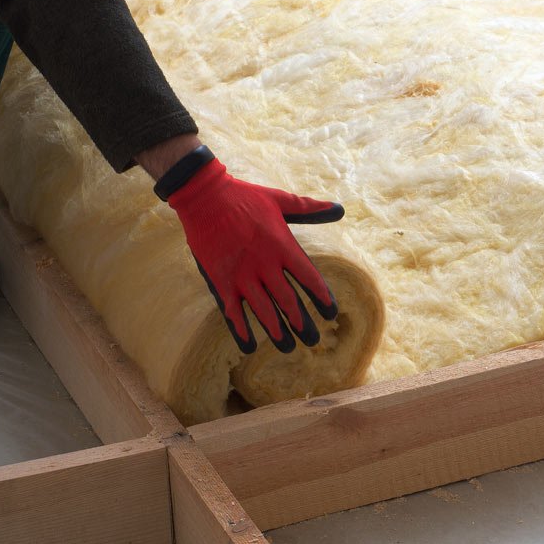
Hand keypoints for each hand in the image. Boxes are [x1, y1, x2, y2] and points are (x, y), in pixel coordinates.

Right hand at [156, 146, 343, 352]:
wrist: (204, 196)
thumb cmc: (246, 197)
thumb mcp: (280, 200)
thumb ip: (310, 208)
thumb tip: (339, 209)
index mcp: (282, 245)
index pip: (308, 277)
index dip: (321, 297)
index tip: (331, 313)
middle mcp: (264, 263)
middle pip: (288, 300)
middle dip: (302, 322)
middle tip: (314, 341)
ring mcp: (241, 273)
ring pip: (263, 310)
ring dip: (276, 331)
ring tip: (288, 348)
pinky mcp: (220, 279)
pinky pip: (232, 310)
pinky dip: (240, 329)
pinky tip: (248, 346)